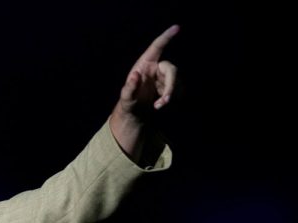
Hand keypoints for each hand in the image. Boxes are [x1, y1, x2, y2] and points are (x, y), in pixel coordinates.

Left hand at [110, 24, 179, 158]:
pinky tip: (161, 104)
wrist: (135, 113)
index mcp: (145, 64)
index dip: (166, 37)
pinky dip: (173, 98)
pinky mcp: (170, 85)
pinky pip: (179, 89)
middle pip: (172, 70)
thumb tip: (135, 75)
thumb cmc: (128, 102)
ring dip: (171, 95)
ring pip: (177, 81)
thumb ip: (129, 88)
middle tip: (164, 102)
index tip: (176, 27)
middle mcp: (157, 67)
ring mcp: (165, 76)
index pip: (157, 47)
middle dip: (171, 86)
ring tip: (158, 106)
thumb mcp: (126, 98)